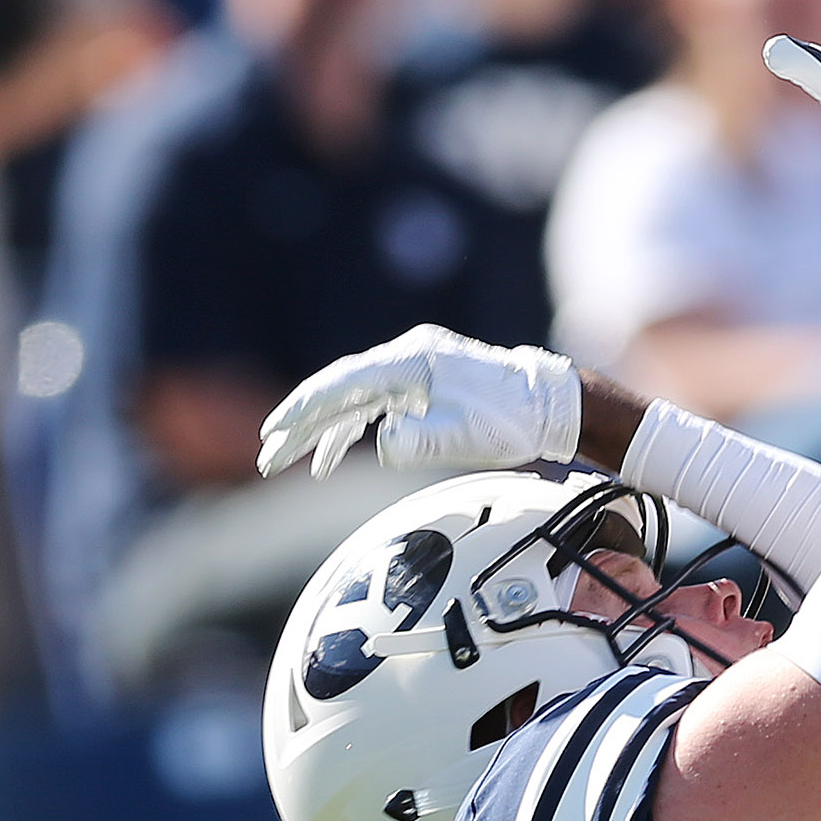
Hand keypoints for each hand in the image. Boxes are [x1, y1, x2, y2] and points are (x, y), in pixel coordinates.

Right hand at [256, 325, 580, 480]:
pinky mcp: (422, 384)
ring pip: (353, 399)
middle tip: (269, 455)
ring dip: (323, 431)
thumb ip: (418, 440)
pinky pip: (375, 404)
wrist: (551, 406)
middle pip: (339, 390)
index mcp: (410, 364)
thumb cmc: (511, 421)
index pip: (341, 385)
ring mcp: (413, 368)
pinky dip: (353, 428)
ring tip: (295, 463)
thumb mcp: (464, 437)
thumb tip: (382, 443)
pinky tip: (334, 456)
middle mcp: (406, 357)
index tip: (274, 434)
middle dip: (301, 425)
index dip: (303, 411)